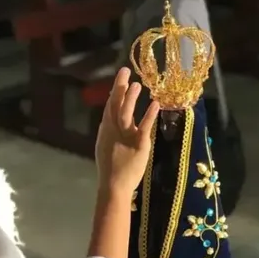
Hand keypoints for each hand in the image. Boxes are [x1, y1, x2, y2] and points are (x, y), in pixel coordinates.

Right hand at [95, 67, 159, 196]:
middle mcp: (113, 131)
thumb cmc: (110, 170)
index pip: (109, 108)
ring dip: (131, 98)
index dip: (115, 93)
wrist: (113, 186)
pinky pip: (144, 127)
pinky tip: (155, 104)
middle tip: (124, 71)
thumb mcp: (104, 148)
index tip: (121, 80)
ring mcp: (125, 137)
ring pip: (126, 113)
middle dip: (119, 87)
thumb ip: (107, 133)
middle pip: (115, 105)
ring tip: (137, 84)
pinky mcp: (138, 144)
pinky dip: (149, 115)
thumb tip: (106, 120)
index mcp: (105, 132)